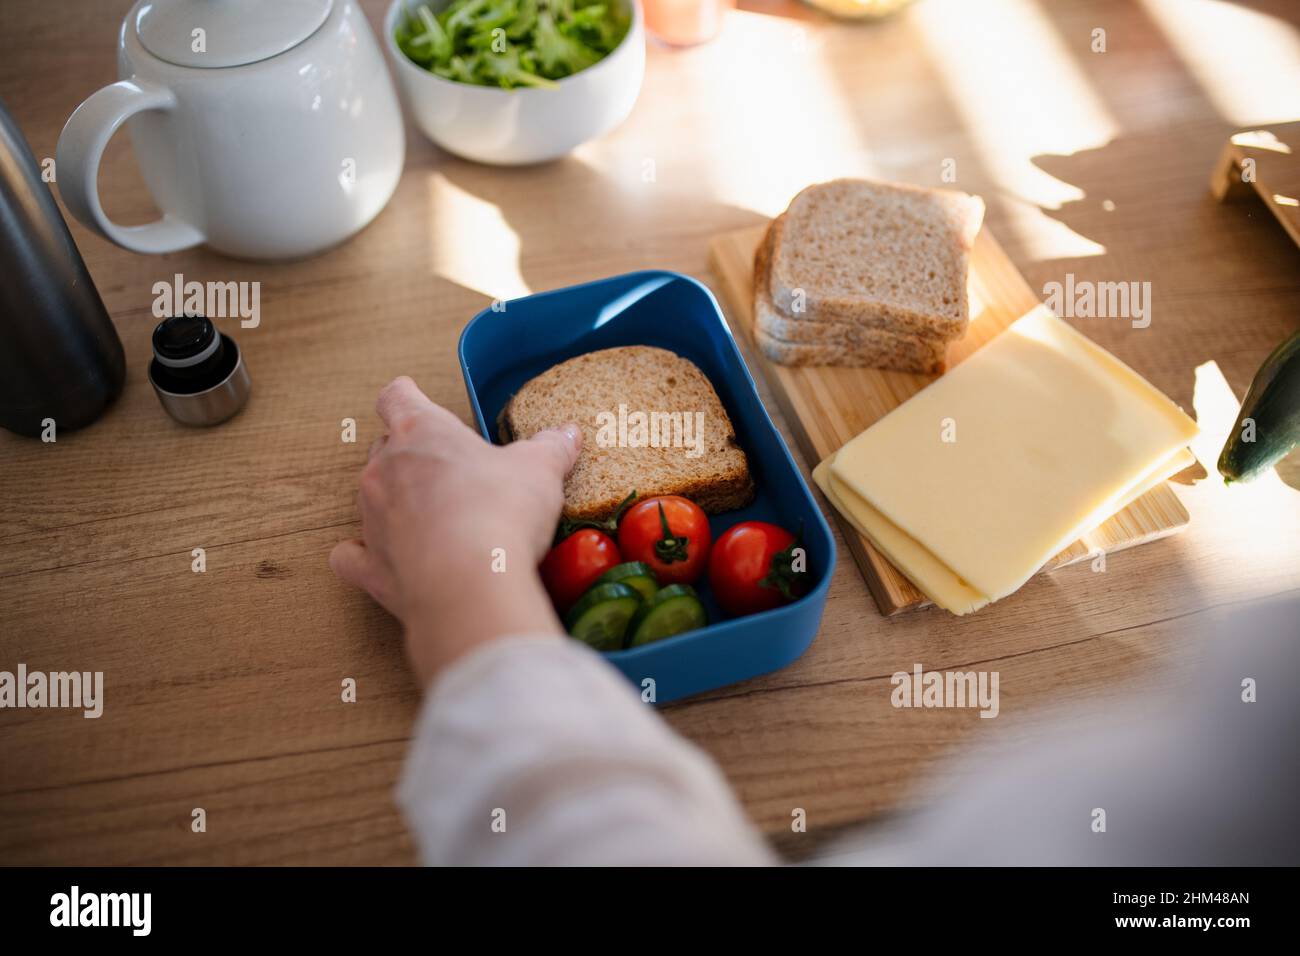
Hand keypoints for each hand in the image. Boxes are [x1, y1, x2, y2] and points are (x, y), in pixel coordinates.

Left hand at [330, 376, 581, 684]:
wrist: (470, 583)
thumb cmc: (500, 511)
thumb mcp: (540, 470)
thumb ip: (550, 448)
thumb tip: (568, 434)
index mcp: (421, 432)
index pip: (397, 397)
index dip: (407, 396)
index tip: (413, 395)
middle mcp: (384, 470)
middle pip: (384, 448)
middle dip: (410, 455)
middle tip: (448, 470)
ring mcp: (372, 519)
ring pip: (370, 498)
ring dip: (396, 503)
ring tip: (432, 518)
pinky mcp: (369, 566)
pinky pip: (351, 556)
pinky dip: (363, 555)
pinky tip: (381, 558)